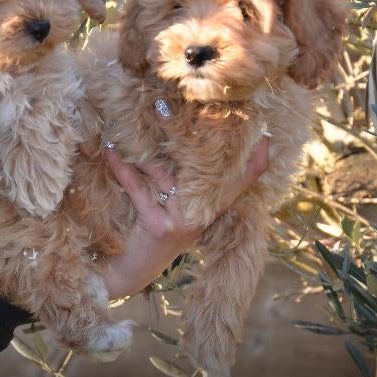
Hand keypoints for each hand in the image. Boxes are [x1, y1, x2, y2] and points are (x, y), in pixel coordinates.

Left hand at [99, 121, 269, 298]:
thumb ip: (186, 184)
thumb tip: (179, 142)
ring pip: (164, 174)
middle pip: (202, 169)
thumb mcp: (176, 207)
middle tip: (166, 107)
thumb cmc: (153, 231)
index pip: (244, 182)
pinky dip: (121, 168)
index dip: (257, 161)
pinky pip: (138, 187)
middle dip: (185, 137)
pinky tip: (110, 153)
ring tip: (126, 129)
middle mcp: (204, 214)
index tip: (266, 136)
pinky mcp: (160, 225)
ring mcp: (183, 221)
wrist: (131, 268)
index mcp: (213, 208)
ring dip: (142, 151)